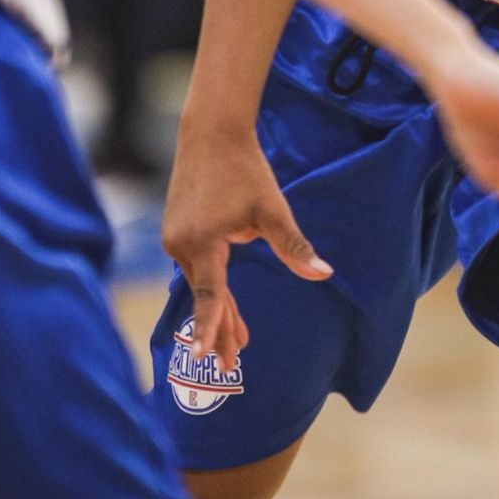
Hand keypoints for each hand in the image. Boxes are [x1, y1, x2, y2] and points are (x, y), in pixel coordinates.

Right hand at [161, 124, 331, 376]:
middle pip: (205, 296)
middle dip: (219, 330)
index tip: (203, 355)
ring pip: (201, 282)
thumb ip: (293, 247)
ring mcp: (175, 237)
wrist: (212, 132)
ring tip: (238, 341)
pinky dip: (210, 286)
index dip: (210, 327)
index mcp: (203, 243)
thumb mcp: (272, 210)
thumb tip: (324, 274)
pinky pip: (196, 267)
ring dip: (218, 309)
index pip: (208, 296)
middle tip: (230, 367)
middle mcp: (181, 245)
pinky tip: (223, 302)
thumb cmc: (245, 169)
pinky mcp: (177, 230)